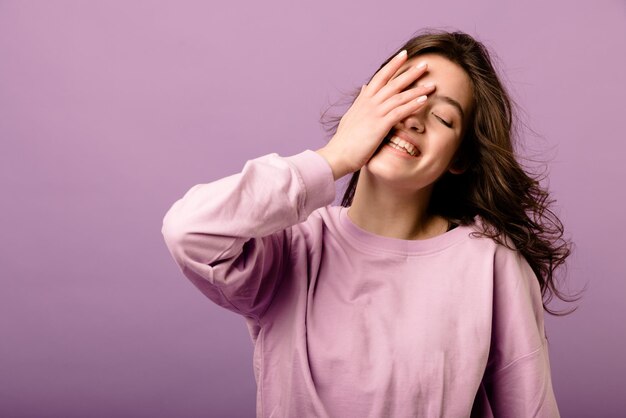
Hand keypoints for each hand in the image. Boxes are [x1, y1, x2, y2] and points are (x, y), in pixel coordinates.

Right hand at [316, 50, 434, 179]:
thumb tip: (365, 87)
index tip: (404, 55)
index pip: (380, 77)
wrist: (338, 154)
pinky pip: (399, 112)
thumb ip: (360, 101)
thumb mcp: (351, 115)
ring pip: (399, 96)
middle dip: (410, 72)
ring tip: (432, 84)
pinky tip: (424, 101)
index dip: (392, 65)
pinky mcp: (379, 125)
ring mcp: (375, 113)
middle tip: (425, 63)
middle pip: (393, 83)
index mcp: (363, 100)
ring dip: (417, 89)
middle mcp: (369, 103)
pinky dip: (412, 105)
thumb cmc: (344, 140)